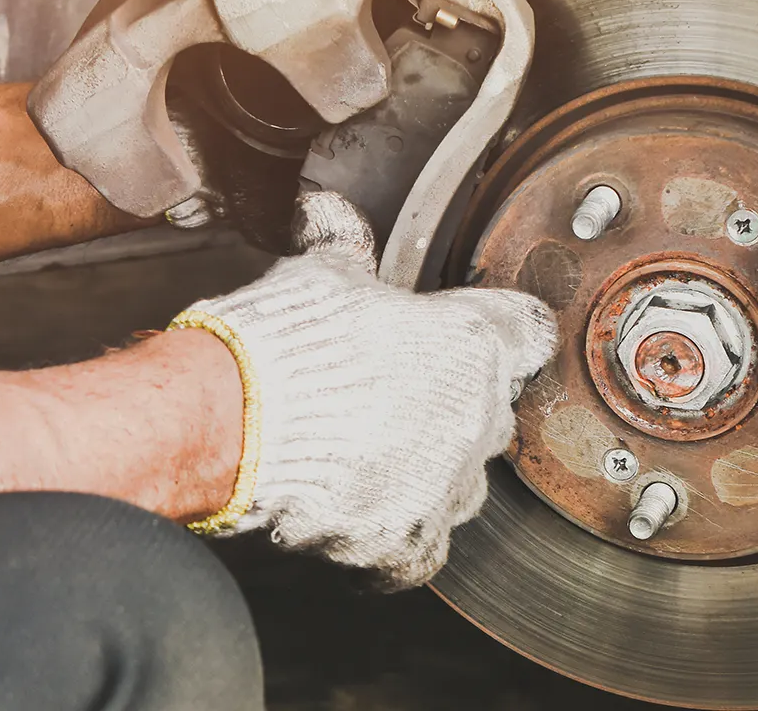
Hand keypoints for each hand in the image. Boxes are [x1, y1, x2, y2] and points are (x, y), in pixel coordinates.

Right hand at [178, 192, 555, 588]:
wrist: (231, 423)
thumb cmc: (282, 344)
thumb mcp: (321, 274)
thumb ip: (343, 245)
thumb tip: (330, 212)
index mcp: (472, 343)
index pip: (526, 333)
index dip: (500, 331)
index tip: (480, 335)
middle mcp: (475, 418)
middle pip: (491, 413)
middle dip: (451, 406)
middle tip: (392, 399)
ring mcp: (446, 486)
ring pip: (462, 483)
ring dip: (429, 472)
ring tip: (367, 457)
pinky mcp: (408, 540)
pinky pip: (421, 546)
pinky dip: (396, 534)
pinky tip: (359, 511)